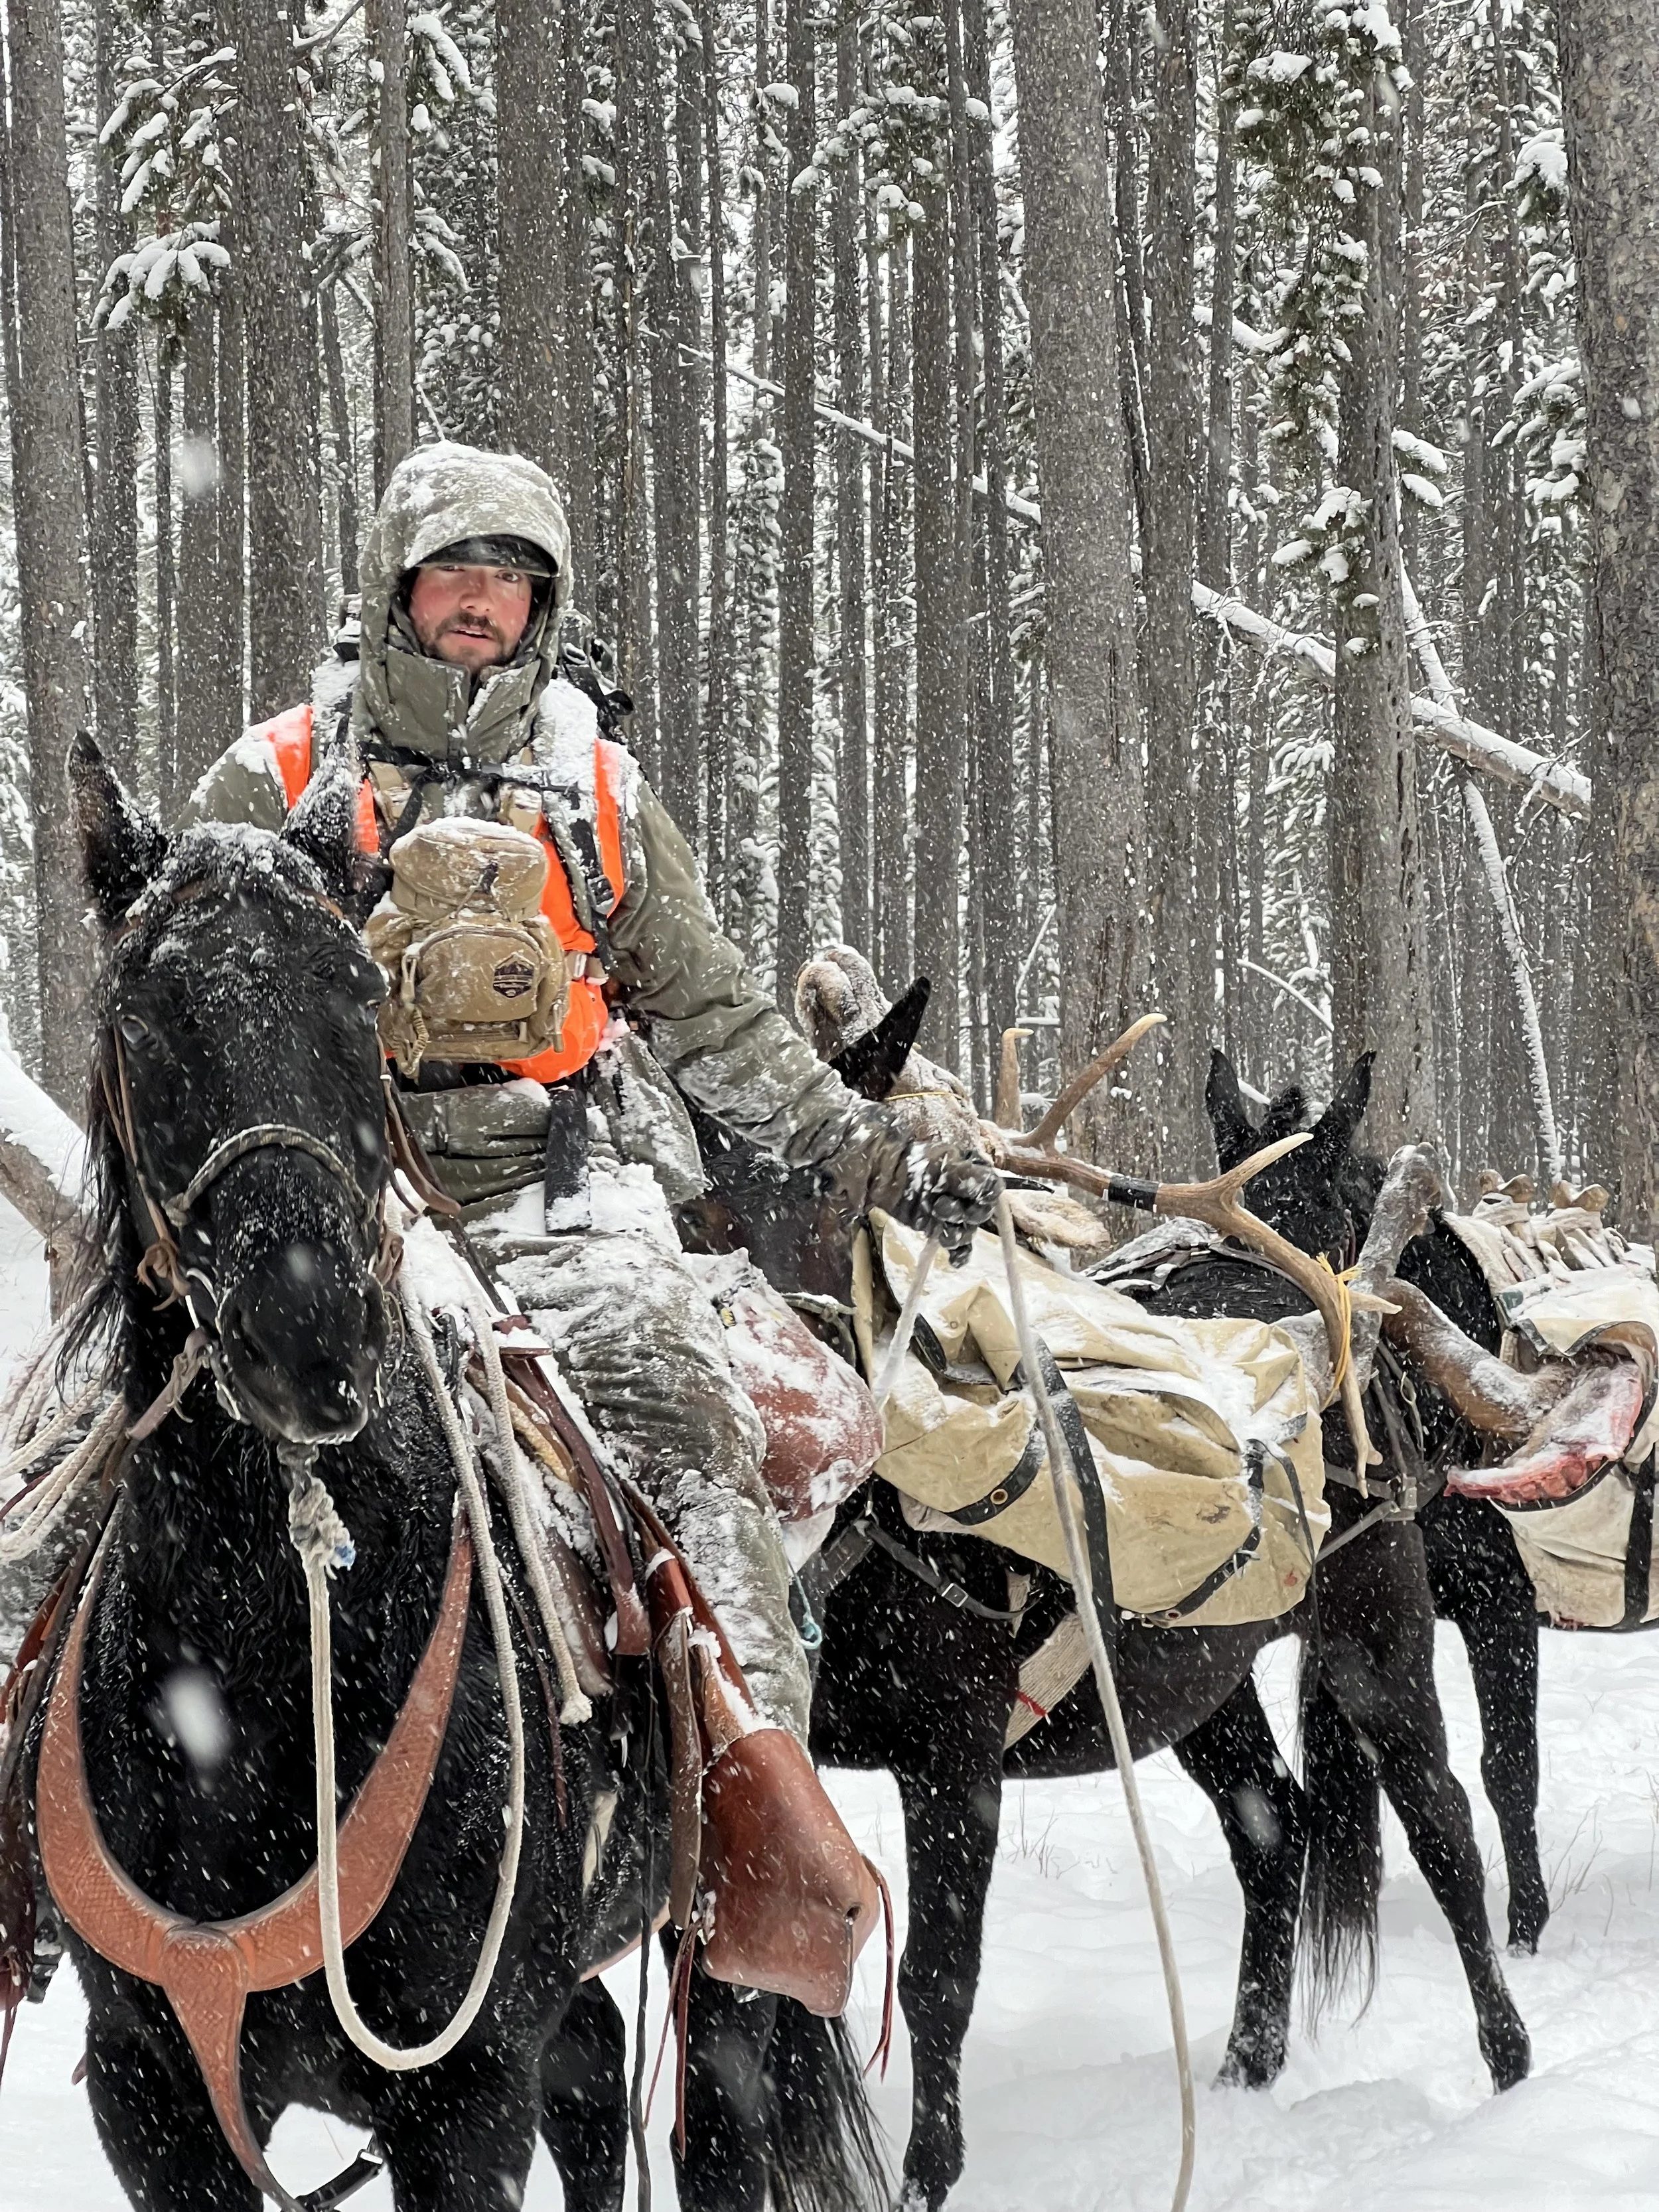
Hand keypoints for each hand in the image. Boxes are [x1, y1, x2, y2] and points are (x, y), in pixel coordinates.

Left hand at [891, 1146, 1000, 1264]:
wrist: (887, 1177)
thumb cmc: (917, 1165)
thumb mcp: (946, 1164)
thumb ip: (973, 1178)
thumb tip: (997, 1190)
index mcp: (976, 1173)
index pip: (992, 1191)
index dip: (982, 1198)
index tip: (968, 1198)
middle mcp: (969, 1195)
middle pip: (980, 1214)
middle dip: (961, 1214)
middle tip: (938, 1206)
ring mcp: (956, 1213)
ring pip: (968, 1232)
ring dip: (957, 1235)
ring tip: (940, 1230)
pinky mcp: (942, 1228)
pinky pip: (959, 1246)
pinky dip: (959, 1255)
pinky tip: (955, 1262)